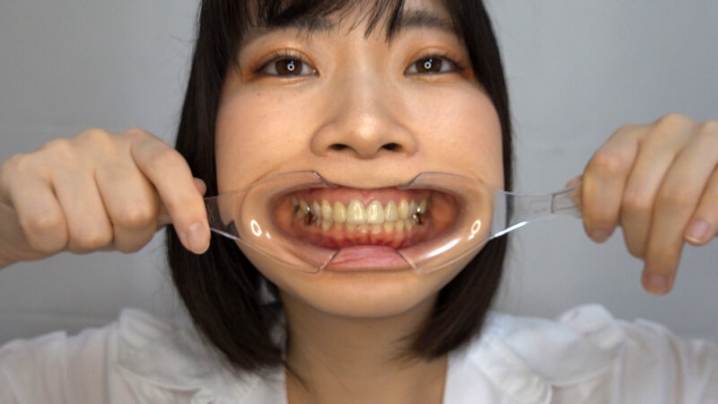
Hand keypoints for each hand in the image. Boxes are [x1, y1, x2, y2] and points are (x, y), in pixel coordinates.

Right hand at [0, 128, 209, 268]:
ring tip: (78, 227)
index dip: (187, 207)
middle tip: (111, 233)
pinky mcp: (23, 172)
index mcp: (137, 144)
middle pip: (135, 212)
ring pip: (92, 229)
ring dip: (88, 244)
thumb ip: (169, 201)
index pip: (169, 166)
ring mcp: (60, 153)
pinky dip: (53, 243)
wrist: (25, 205)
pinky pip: (49, 227)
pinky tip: (52, 229)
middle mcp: (101, 141)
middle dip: (128, 239)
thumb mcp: (138, 202)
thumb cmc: (91, 205)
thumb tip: (200, 190)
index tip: (197, 243)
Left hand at [580, 114, 717, 294]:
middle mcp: (667, 131)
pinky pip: (716, 192)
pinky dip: (705, 218)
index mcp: (632, 136)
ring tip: (660, 273)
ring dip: (664, 244)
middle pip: (638, 193)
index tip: (599, 236)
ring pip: (674, 198)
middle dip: (637, 238)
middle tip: (641, 264)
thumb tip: (570, 196)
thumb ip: (604, 189)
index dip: (598, 207)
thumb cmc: (673, 179)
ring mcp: (705, 140)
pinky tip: (695, 240)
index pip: (605, 168)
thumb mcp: (634, 181)